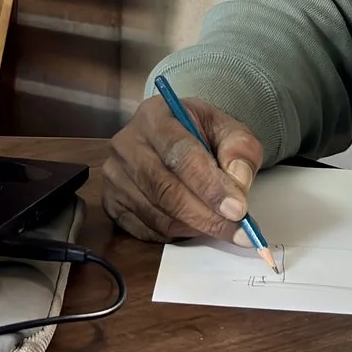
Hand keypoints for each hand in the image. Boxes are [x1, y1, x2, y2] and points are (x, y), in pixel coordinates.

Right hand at [102, 94, 266, 242]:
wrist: (171, 137)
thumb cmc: (200, 133)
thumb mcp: (228, 130)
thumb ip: (240, 151)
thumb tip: (238, 186)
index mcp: (155, 116)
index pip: (181, 154)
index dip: (210, 186)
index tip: (238, 209)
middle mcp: (127, 143)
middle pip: (166, 189)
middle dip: (206, 215)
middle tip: (238, 230)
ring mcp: (115, 175)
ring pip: (157, 214)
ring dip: (194, 228)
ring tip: (221, 227)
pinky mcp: (111, 201)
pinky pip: (145, 230)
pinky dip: (176, 235)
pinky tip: (195, 226)